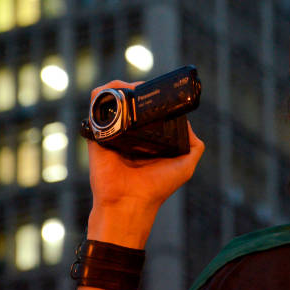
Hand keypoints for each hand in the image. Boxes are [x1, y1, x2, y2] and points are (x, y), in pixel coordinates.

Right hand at [86, 80, 204, 247]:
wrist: (130, 202)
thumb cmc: (157, 188)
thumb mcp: (185, 165)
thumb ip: (193, 145)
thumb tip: (187, 122)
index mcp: (147, 140)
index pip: (149, 112)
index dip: (153, 99)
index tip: (159, 91)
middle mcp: (129, 135)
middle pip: (130, 104)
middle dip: (136, 90)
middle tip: (144, 88)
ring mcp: (112, 133)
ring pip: (112, 101)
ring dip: (120, 88)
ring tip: (130, 87)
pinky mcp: (97, 134)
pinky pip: (95, 107)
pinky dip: (102, 93)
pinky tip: (115, 89)